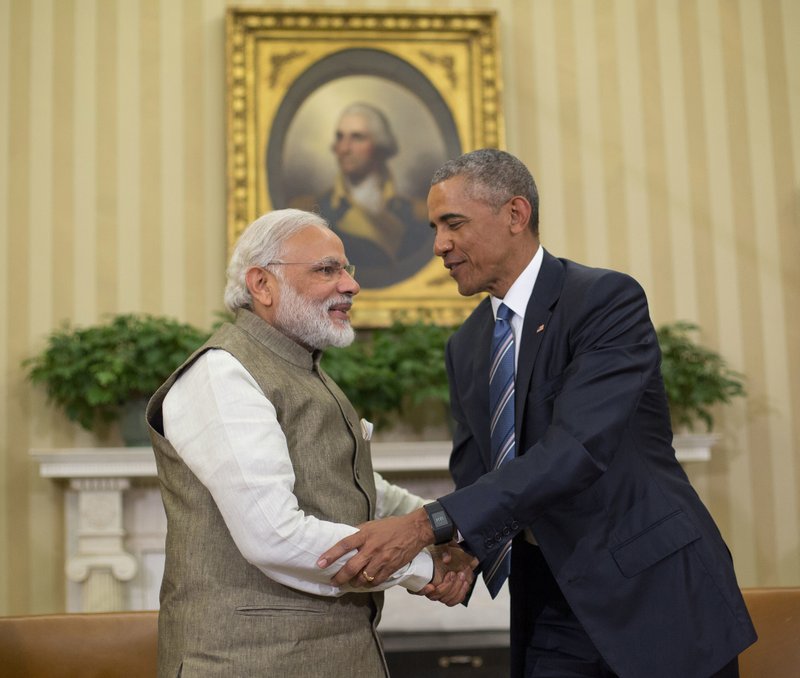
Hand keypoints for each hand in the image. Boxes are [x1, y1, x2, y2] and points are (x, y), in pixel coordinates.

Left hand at [317, 508, 433, 586]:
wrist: (415, 529)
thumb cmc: (392, 526)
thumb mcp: (372, 524)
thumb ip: (359, 532)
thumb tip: (345, 539)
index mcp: (365, 534)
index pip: (344, 545)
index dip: (330, 555)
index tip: (320, 563)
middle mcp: (372, 547)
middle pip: (352, 567)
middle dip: (340, 577)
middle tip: (334, 582)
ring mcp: (382, 559)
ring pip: (363, 577)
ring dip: (354, 583)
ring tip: (350, 583)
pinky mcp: (391, 567)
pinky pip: (377, 581)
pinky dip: (369, 584)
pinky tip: (365, 583)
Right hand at [416, 544, 477, 605]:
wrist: (457, 555)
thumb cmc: (445, 551)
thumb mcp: (444, 547)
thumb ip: (445, 551)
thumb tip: (447, 559)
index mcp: (421, 577)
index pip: (415, 590)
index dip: (422, 590)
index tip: (431, 586)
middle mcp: (429, 588)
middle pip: (434, 596)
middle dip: (446, 586)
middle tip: (453, 574)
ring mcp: (439, 593)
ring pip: (445, 600)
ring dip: (455, 589)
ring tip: (461, 576)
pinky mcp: (450, 595)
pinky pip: (453, 601)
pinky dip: (460, 594)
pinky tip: (465, 583)